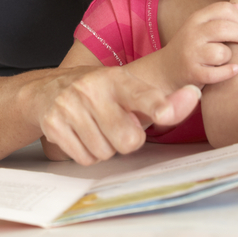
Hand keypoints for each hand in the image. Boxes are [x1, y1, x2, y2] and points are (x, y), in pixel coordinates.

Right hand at [37, 66, 201, 164]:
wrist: (45, 90)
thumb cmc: (98, 94)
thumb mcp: (126, 90)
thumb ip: (160, 100)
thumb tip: (192, 96)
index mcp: (117, 79)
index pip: (140, 94)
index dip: (156, 105)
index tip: (166, 112)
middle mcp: (92, 88)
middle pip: (127, 140)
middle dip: (125, 140)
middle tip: (114, 125)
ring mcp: (70, 105)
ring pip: (105, 153)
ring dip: (103, 147)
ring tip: (94, 127)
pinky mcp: (54, 123)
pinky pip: (84, 158)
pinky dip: (86, 153)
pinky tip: (79, 134)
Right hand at [161, 1, 237, 87]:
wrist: (165, 69)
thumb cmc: (191, 46)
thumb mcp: (201, 26)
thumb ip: (221, 16)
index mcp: (196, 19)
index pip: (223, 8)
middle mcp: (192, 34)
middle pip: (223, 28)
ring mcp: (191, 54)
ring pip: (221, 53)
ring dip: (230, 56)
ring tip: (227, 58)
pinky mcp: (192, 73)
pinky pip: (216, 74)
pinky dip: (228, 72)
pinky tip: (234, 69)